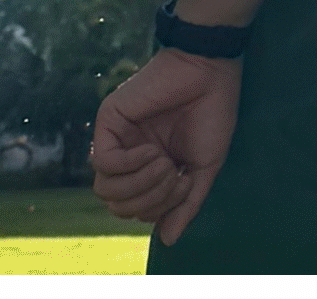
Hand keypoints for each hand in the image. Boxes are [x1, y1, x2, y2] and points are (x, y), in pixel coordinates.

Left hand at [87, 48, 238, 241]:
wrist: (209, 76)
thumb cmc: (210, 118)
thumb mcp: (200, 172)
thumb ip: (184, 206)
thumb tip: (166, 241)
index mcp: (148, 170)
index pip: (135, 211)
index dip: (159, 209)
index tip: (185, 185)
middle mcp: (128, 157)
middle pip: (116, 205)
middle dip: (149, 201)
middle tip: (174, 176)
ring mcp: (116, 139)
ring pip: (105, 190)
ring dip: (141, 185)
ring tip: (165, 163)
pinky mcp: (107, 121)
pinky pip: (106, 162)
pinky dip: (131, 164)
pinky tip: (152, 151)